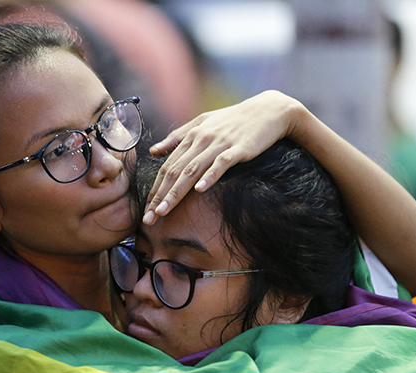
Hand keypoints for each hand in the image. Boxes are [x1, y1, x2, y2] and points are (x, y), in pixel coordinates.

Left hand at [144, 90, 303, 224]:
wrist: (269, 110)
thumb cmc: (234, 119)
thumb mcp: (202, 123)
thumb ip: (177, 137)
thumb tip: (153, 151)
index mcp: (191, 136)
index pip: (168, 167)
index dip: (155, 189)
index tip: (147, 210)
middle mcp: (201, 139)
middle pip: (175, 171)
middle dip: (160, 196)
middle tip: (149, 218)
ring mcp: (219, 144)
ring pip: (192, 170)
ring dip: (176, 192)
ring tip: (164, 211)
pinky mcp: (239, 148)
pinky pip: (221, 164)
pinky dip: (209, 176)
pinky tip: (199, 190)